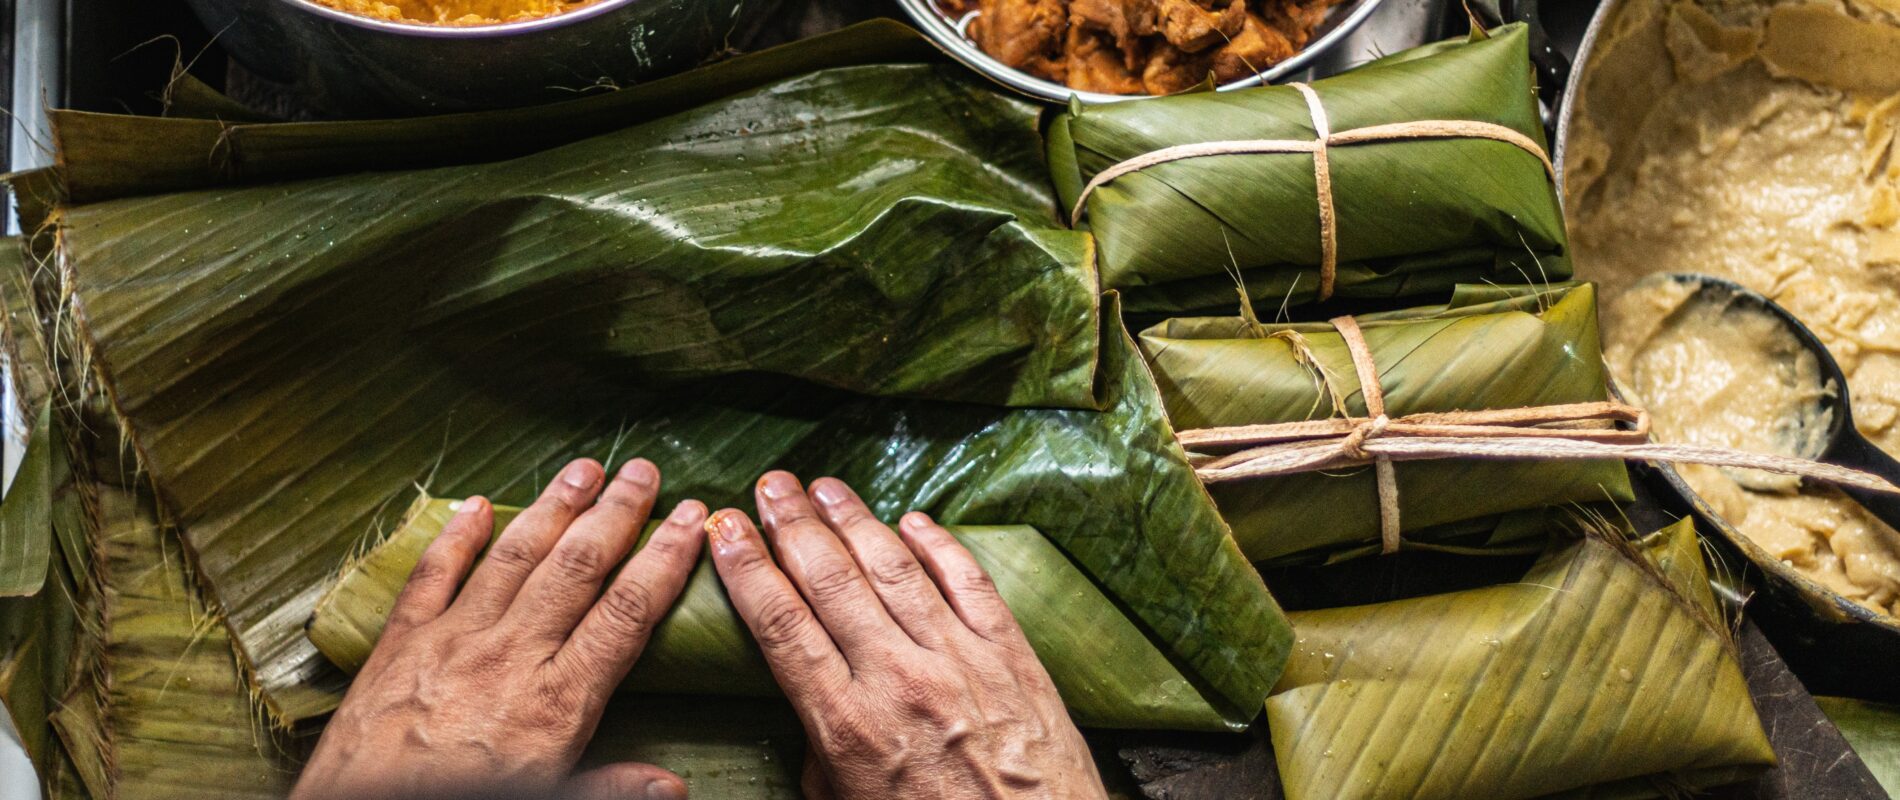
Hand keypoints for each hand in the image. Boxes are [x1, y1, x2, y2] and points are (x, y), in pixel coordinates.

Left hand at [292, 458, 707, 799]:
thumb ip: (610, 789)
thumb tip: (673, 787)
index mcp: (555, 702)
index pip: (625, 614)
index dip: (662, 562)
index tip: (689, 521)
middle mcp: (509, 657)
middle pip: (575, 569)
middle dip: (615, 514)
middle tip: (643, 472)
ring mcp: (451, 642)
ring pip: (513, 558)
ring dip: (552, 508)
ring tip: (584, 469)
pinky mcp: (399, 646)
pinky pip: (432, 577)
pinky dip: (456, 538)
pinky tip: (476, 506)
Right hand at [704, 471, 1106, 799]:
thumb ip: (823, 750)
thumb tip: (811, 705)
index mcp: (848, 724)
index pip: (782, 624)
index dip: (747, 568)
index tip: (724, 529)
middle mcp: (900, 680)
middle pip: (832, 581)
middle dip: (793, 525)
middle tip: (770, 486)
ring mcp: (960, 660)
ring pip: (896, 569)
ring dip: (855, 521)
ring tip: (826, 488)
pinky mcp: (1011, 655)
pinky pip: (969, 583)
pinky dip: (938, 547)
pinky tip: (913, 521)